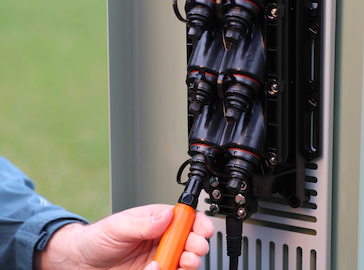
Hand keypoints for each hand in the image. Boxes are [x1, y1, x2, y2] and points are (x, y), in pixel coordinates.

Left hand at [34, 204, 213, 269]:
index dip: (197, 222)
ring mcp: (160, 256)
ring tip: (185, 261)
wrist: (84, 262)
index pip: (184, 218)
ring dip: (189, 261)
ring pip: (184, 260)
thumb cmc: (99, 237)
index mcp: (157, 219)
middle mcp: (162, 238)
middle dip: (197, 243)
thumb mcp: (119, 226)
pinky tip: (161, 268)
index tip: (203, 229)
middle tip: (195, 248)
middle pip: (189, 239)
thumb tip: (167, 215)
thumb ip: (144, 223)